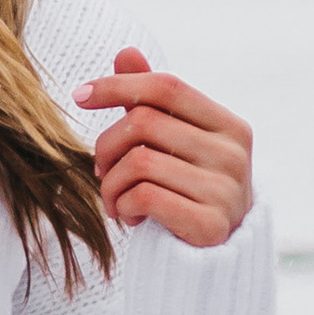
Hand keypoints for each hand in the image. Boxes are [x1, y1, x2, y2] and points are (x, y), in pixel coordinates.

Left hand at [74, 46, 253, 248]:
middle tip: (100, 169)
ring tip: (115, 198)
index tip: (79, 95)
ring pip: (138, 162)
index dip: (117, 85)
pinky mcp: (212, 225)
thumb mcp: (173, 142)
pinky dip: (123, 205)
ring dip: (110, 184)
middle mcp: (234, 154)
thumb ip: (152, 101)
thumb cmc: (186, 190)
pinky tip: (130, 216)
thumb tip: (127, 52)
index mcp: (229, 125)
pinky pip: (144, 197)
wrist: (213, 261)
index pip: (166, 86)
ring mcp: (227, 190)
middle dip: (106, 145)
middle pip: (144, 122)